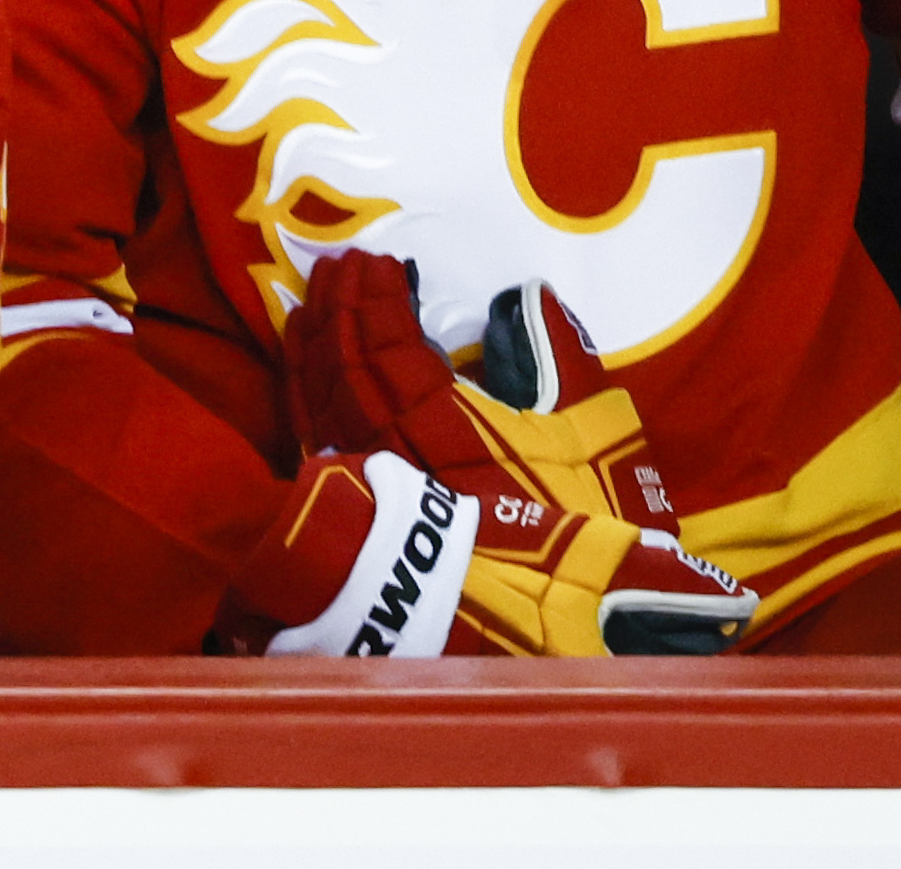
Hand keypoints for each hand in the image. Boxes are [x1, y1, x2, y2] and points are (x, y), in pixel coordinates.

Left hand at [285, 249, 755, 655]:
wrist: (565, 638)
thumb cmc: (589, 537)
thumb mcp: (597, 443)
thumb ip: (561, 361)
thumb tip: (527, 299)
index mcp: (443, 428)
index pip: (389, 348)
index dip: (377, 301)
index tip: (376, 262)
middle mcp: (391, 456)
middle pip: (344, 368)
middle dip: (337, 311)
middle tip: (336, 267)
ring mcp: (372, 493)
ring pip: (321, 404)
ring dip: (314, 347)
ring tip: (312, 303)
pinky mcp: (364, 524)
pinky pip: (316, 443)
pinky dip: (305, 398)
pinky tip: (303, 377)